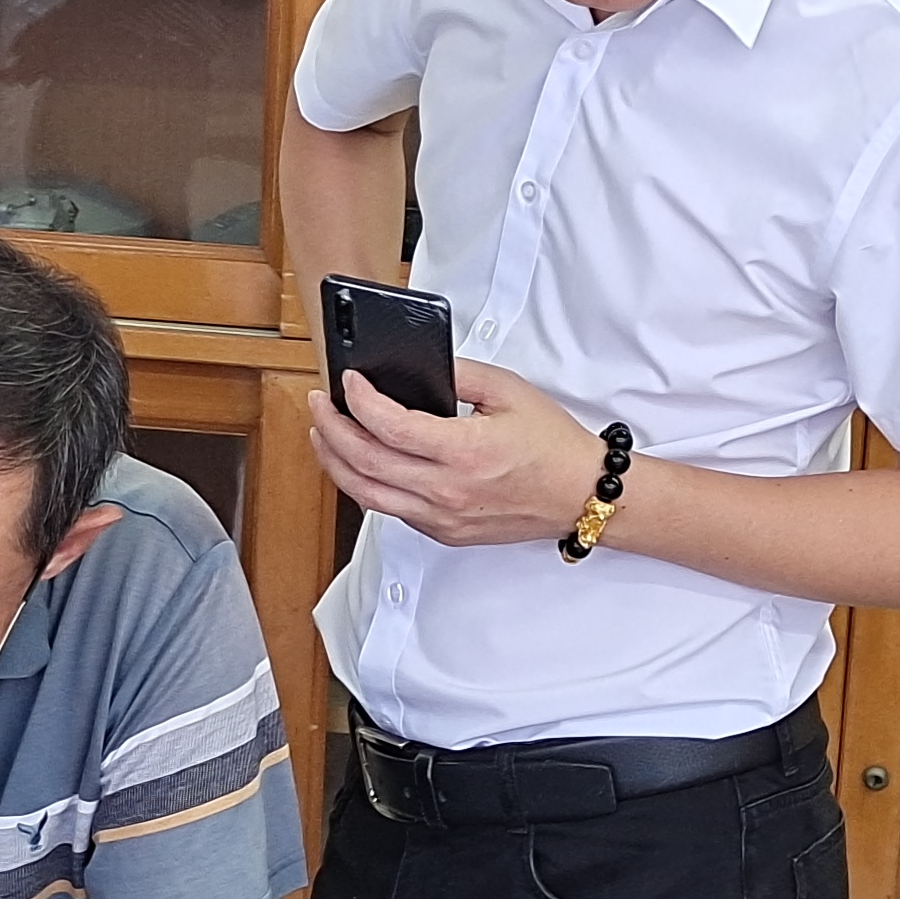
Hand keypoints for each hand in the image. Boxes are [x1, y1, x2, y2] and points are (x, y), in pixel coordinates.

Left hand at [301, 362, 614, 549]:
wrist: (580, 495)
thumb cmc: (552, 445)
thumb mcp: (508, 391)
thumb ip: (458, 373)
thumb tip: (417, 366)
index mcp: (464, 452)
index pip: (388, 426)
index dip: (357, 400)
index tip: (348, 381)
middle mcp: (447, 491)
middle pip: (363, 463)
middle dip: (330, 429)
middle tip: (319, 404)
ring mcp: (442, 518)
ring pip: (366, 495)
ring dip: (335, 463)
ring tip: (324, 435)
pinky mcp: (444, 533)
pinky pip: (390, 511)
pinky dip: (366, 485)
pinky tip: (361, 463)